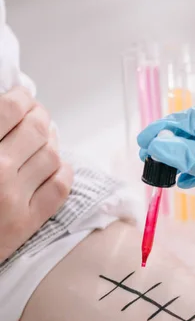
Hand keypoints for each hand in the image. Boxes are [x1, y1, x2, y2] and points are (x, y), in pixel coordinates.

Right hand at [0, 87, 73, 262]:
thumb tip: (6, 107)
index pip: (11, 108)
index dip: (22, 97)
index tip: (23, 96)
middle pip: (37, 129)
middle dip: (40, 116)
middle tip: (36, 114)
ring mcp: (14, 199)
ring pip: (52, 156)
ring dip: (52, 142)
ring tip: (45, 138)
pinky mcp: (26, 223)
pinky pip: (59, 188)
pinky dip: (62, 171)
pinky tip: (55, 166)